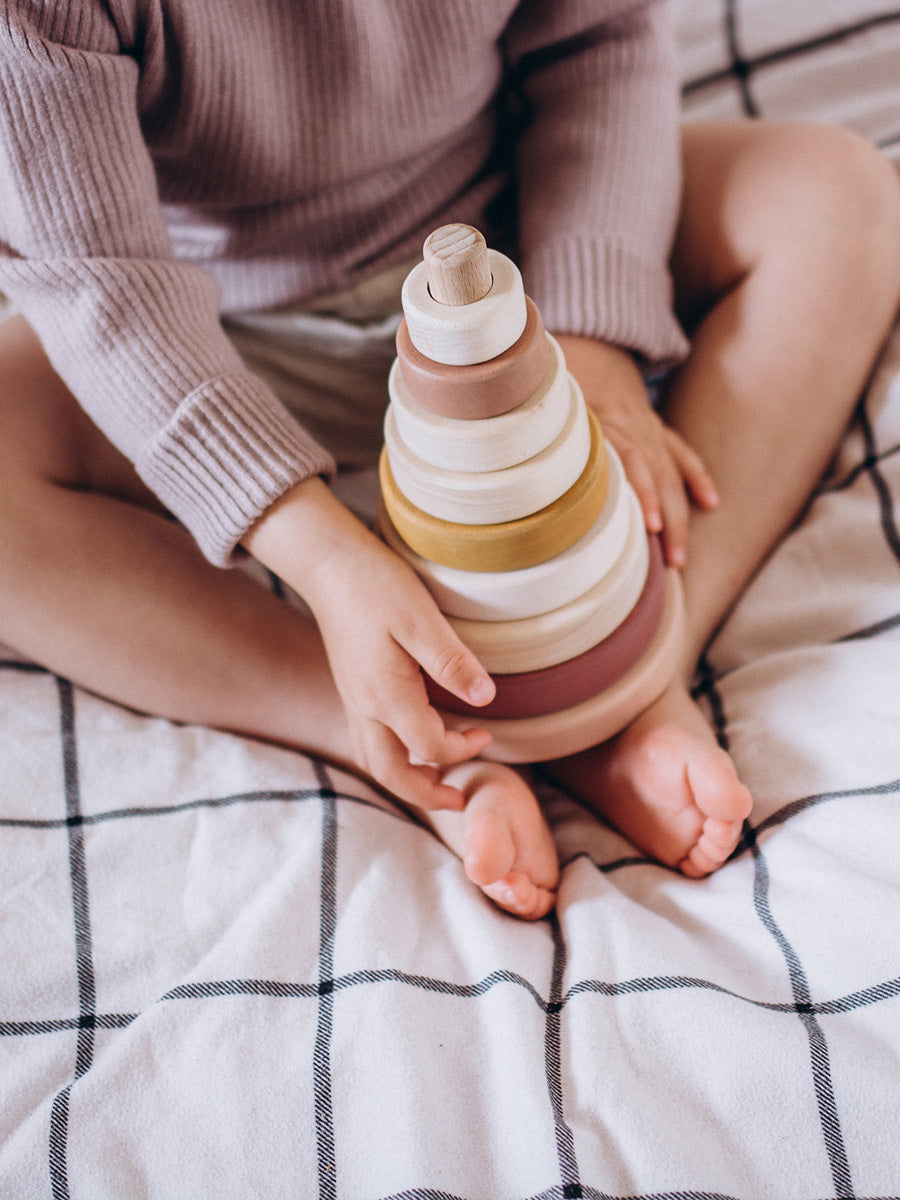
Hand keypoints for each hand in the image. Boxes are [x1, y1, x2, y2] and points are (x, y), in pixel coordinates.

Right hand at [244, 477, 494, 810]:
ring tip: (438, 780)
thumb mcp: (421, 619)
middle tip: (459, 800)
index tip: (488, 733)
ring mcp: (353, 699)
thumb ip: (452, 663)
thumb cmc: (375, 584)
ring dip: (406, 779)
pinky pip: (367, 739)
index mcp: (384, 694)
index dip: (462, 750)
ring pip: (373, 760)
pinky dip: (392, 756)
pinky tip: (413, 742)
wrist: (327, 563)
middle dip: (425, 794)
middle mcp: (364, 706)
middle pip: (391, 773)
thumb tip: (486, 700)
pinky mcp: (350, 688)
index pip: (428, 746)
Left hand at [555, 334, 717, 566]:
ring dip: (680, 513)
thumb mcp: (540, 393)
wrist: (585, 335)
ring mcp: (647, 424)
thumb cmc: (551, 374)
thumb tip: (505, 461)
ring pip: (671, 470)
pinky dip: (696, 476)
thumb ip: (532, 424)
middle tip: (672, 558)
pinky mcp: (654, 425)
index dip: (642, 489)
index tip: (650, 523)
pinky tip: (711, 502)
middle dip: (668, 517)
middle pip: (657, 472)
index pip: (627, 455)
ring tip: (681, 556)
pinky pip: (680, 451)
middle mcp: (631, 421)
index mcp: (601, 413)